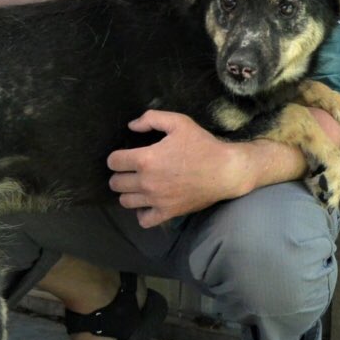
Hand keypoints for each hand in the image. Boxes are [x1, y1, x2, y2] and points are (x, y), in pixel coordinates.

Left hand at [106, 111, 249, 227]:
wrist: (225, 171)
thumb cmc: (202, 145)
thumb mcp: (179, 122)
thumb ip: (151, 119)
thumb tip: (131, 126)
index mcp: (145, 159)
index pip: (113, 162)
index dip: (117, 157)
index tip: (125, 155)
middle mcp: (146, 182)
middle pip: (115, 183)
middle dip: (120, 175)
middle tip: (132, 170)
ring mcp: (156, 200)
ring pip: (125, 202)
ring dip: (129, 193)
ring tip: (139, 186)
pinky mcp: (167, 213)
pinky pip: (143, 220)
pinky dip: (142, 213)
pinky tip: (148, 203)